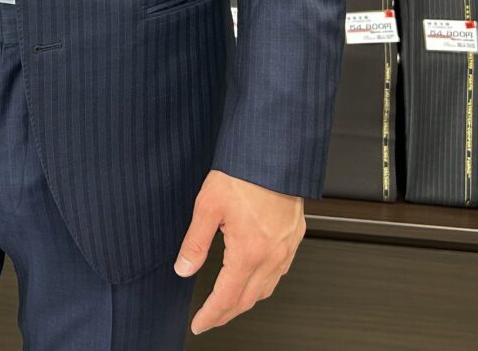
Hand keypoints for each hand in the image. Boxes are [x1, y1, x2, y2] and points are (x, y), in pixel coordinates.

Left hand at [174, 170, 304, 334]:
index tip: (199, 324)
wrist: (275, 153)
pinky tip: (255, 275)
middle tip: (210, 319)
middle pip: (248, 300)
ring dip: (246, 301)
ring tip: (229, 302)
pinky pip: (280, 271)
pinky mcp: (294, 236)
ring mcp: (286, 247)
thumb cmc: (244, 173)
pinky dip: (264, 282)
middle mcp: (272, 255)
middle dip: (227, 314)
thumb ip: (195, 242)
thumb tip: (183, 268)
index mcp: (249, 252)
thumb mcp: (208, 206)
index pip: (226, 297)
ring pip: (267, 289)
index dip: (210, 315)